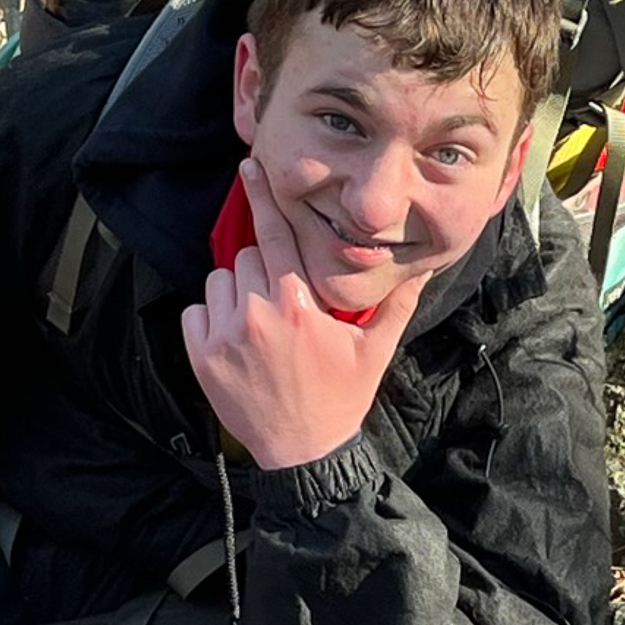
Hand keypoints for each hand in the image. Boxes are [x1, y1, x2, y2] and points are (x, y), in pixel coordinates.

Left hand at [182, 158, 419, 470]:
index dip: (264, 197)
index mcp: (297, 303)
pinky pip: (196, 312)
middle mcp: (257, 313)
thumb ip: (397, 302)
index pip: (275, 234)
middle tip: (281, 305)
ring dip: (236, 295)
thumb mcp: (376, 350)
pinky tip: (236, 344)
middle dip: (263, 273)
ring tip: (259, 327)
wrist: (304, 456)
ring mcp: (224, 335)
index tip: (250, 168)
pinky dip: (210, 321)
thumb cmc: (340, 399)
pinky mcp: (202, 357)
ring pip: (219, 282)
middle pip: (247, 257)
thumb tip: (428, 266)